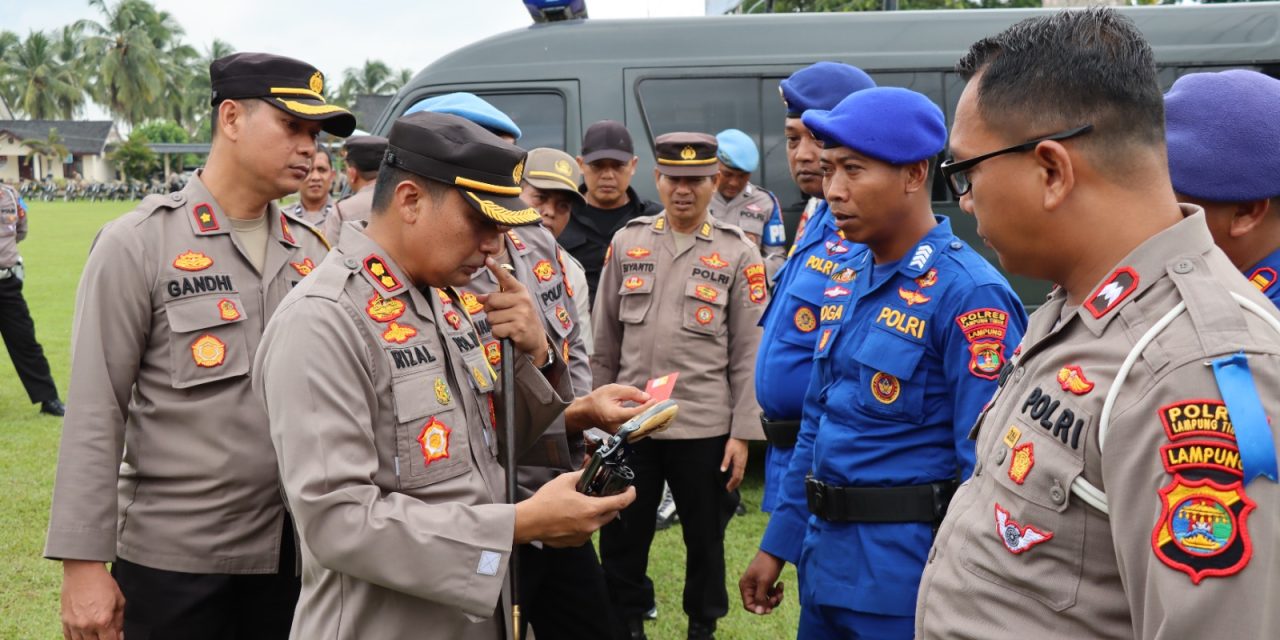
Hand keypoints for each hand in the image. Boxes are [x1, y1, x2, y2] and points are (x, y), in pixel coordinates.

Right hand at [61, 560, 124, 639]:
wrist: (83, 571)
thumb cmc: (102, 582)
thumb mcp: (119, 600)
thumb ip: (119, 621)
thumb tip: (119, 635)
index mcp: (103, 621)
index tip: (117, 639)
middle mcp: (87, 625)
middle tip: (106, 635)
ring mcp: (74, 624)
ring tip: (96, 635)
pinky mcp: (64, 621)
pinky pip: (69, 638)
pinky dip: (76, 639)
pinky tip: (83, 636)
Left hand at [477, 257, 549, 363]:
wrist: (536, 340)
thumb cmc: (522, 321)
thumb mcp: (514, 306)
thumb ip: (497, 300)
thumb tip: (479, 297)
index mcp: (520, 291)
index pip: (506, 278)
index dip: (496, 268)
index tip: (487, 259)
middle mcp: (522, 299)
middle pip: (491, 300)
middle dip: (490, 310)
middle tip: (501, 316)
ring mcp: (521, 314)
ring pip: (491, 317)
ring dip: (495, 324)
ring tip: (507, 326)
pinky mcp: (518, 328)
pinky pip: (496, 329)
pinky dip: (498, 334)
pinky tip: (508, 334)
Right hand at [515, 470, 634, 547]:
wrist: (529, 522)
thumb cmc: (545, 502)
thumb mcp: (564, 481)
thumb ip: (582, 475)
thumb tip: (591, 469)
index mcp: (591, 509)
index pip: (620, 503)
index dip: (630, 495)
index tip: (632, 489)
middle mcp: (591, 525)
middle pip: (611, 514)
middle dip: (611, 503)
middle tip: (604, 493)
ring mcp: (584, 536)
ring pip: (599, 523)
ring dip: (597, 513)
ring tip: (583, 504)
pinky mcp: (576, 543)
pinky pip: (588, 531)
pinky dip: (586, 523)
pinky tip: (573, 515)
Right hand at [564, 384, 652, 434]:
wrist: (586, 413)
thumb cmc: (598, 399)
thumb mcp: (613, 390)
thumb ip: (631, 392)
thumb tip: (647, 397)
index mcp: (614, 416)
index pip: (635, 413)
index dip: (647, 407)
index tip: (656, 400)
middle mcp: (617, 428)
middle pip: (640, 422)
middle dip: (652, 414)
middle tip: (661, 405)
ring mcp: (620, 434)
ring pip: (640, 428)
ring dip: (650, 418)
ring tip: (657, 409)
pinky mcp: (622, 436)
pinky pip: (636, 430)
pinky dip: (644, 422)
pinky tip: (649, 415)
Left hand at [721, 437, 747, 490]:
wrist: (741, 436)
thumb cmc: (734, 443)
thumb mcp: (728, 451)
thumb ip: (725, 461)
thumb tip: (722, 470)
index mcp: (739, 463)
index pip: (736, 477)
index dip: (732, 483)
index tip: (727, 488)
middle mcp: (742, 464)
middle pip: (739, 477)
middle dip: (735, 484)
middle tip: (729, 489)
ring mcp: (744, 462)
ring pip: (741, 474)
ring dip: (737, 481)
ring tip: (732, 485)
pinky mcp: (743, 459)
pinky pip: (742, 470)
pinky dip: (739, 476)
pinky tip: (736, 475)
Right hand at [739, 550, 785, 614]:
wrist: (776, 551)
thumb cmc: (768, 565)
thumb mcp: (764, 583)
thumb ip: (760, 598)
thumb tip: (759, 612)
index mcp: (745, 586)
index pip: (749, 605)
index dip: (759, 609)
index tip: (769, 609)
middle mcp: (750, 587)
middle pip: (759, 603)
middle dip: (769, 603)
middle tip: (776, 598)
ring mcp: (758, 585)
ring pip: (766, 599)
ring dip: (775, 598)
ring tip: (780, 591)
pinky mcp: (766, 583)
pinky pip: (771, 593)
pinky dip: (777, 592)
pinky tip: (781, 584)